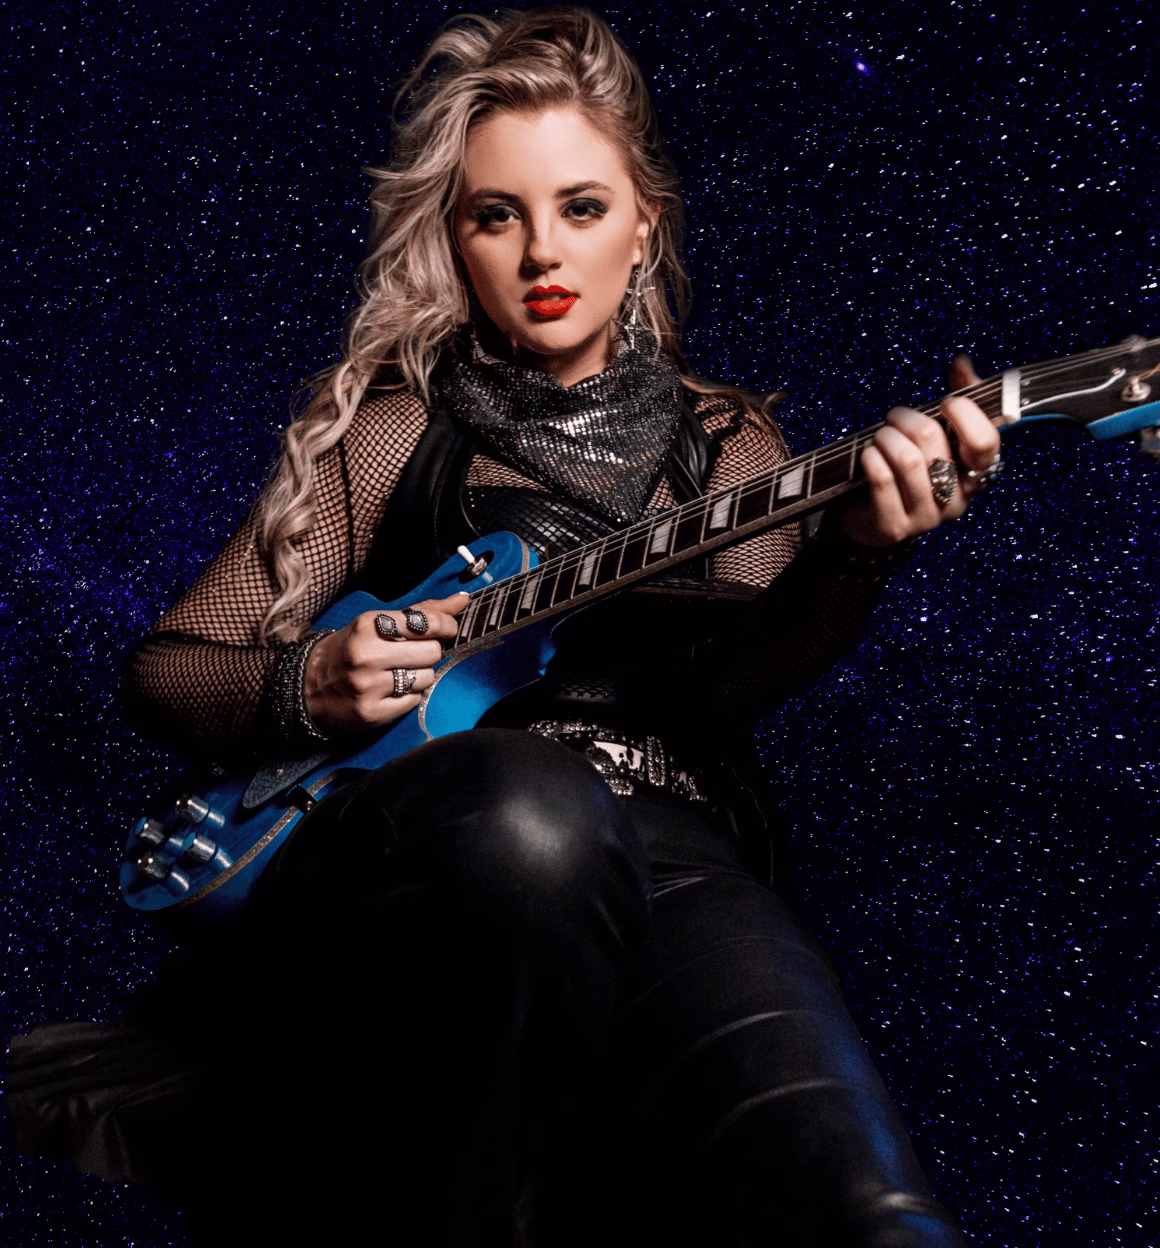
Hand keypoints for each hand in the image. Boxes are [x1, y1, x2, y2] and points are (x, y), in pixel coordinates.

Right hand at [303, 593, 468, 732]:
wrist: (306, 686)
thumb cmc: (348, 649)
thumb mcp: (375, 623)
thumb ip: (420, 612)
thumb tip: (460, 600)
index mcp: (369, 625)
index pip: (425, 622)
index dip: (445, 625)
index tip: (447, 628)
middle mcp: (367, 655)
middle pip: (431, 652)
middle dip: (429, 652)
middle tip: (414, 654)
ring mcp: (369, 686)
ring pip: (426, 678)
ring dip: (420, 676)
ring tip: (400, 673)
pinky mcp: (372, 712)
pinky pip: (413, 701)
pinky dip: (409, 696)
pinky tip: (391, 690)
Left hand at [839, 354, 1000, 545]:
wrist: (872, 518)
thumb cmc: (910, 470)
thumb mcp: (937, 436)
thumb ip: (957, 400)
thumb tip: (961, 363)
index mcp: (977, 474)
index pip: (985, 441)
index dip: (964, 413)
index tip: (946, 402)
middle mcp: (957, 499)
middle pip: (933, 440)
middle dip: (907, 418)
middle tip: (895, 417)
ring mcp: (927, 518)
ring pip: (906, 459)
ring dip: (885, 436)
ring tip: (880, 435)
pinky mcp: (895, 526)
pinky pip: (882, 479)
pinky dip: (871, 458)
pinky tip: (869, 455)